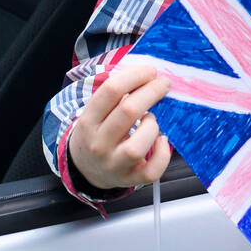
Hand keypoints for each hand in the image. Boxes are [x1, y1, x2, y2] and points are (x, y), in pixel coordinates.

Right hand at [67, 56, 172, 191]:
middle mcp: (98, 144)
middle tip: (164, 83)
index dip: (135, 76)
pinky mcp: (130, 179)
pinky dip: (162, 154)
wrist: (86, 169)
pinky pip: (152, 171)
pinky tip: (161, 140)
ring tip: (151, 120)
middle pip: (128, 111)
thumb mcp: (95, 113)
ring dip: (152, 126)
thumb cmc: (98, 132)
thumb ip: (115, 95)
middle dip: (151, 92)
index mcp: (87, 121)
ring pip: (138, 146)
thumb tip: (148, 73)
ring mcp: (114, 164)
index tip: (150, 71)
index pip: (110, 91)